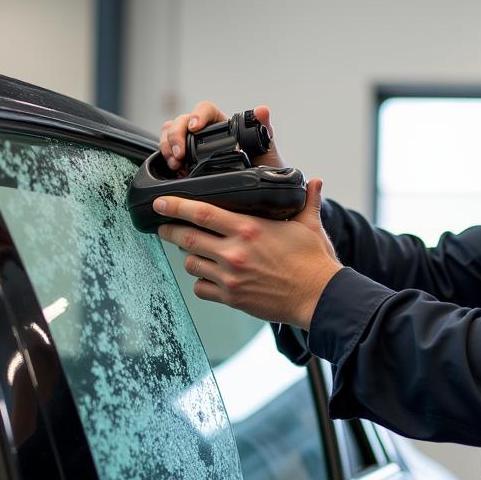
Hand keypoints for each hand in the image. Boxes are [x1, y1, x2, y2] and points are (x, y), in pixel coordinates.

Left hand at [154, 178, 341, 329]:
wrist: (319, 297)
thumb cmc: (314, 262)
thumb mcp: (310, 225)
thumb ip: (307, 201)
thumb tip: (315, 181)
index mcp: (249, 228)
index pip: (201, 212)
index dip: (175, 205)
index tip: (161, 202)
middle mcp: (234, 252)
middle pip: (186, 237)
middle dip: (169, 230)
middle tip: (163, 226)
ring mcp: (231, 276)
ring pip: (191, 263)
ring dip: (189, 257)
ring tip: (194, 252)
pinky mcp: (232, 298)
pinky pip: (201, 288)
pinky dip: (201, 282)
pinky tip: (209, 277)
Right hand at [159, 102, 285, 174]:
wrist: (262, 192)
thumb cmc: (264, 165)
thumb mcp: (265, 147)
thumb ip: (263, 128)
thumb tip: (262, 110)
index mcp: (223, 123)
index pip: (205, 109)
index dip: (197, 115)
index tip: (194, 127)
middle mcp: (206, 131)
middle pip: (181, 121)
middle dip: (176, 135)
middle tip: (179, 154)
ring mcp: (194, 145)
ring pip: (171, 133)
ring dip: (168, 146)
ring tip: (175, 164)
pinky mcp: (187, 159)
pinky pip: (169, 151)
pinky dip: (167, 158)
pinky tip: (175, 170)